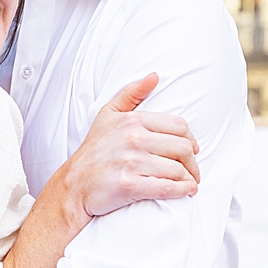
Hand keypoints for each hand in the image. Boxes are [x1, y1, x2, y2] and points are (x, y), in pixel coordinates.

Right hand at [64, 74, 200, 216]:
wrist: (73, 185)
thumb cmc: (94, 150)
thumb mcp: (108, 115)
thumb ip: (131, 93)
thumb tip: (154, 76)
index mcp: (133, 121)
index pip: (179, 126)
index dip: (191, 140)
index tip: (193, 151)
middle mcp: (133, 139)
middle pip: (182, 148)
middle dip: (193, 162)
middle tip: (193, 171)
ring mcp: (131, 162)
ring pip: (177, 169)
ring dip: (189, 179)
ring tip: (190, 184)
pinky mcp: (129, 185)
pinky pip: (167, 187)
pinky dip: (182, 190)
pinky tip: (187, 191)